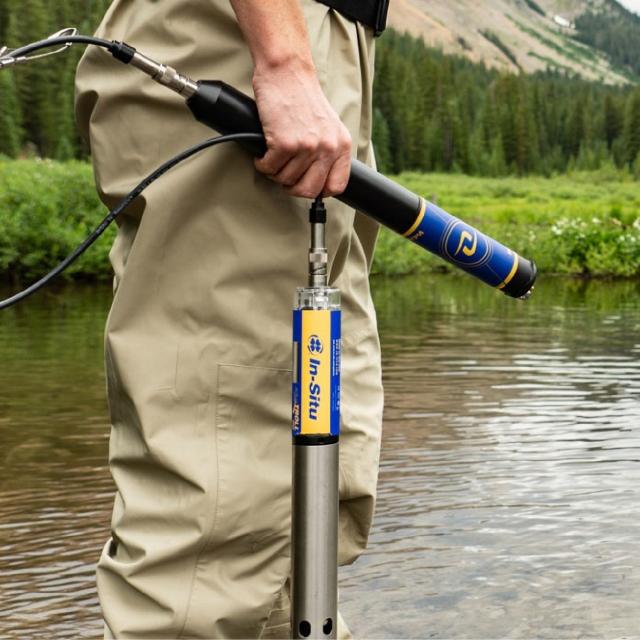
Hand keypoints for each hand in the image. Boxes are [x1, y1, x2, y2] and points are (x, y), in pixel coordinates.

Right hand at [252, 59, 351, 198]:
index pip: (336, 186)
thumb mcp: (329, 126)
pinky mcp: (285, 144)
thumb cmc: (303, 98)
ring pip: (286, 180)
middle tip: (284, 176)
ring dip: (275, 172)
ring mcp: (307, 147)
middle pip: (309, 190)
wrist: (287, 73)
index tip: (307, 185)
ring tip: (274, 158)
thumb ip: (329, 151)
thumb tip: (318, 178)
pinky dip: (262, 164)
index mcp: (342, 145)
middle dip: (292, 187)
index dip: (318, 191)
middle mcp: (327, 148)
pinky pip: (270, 169)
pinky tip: (264, 154)